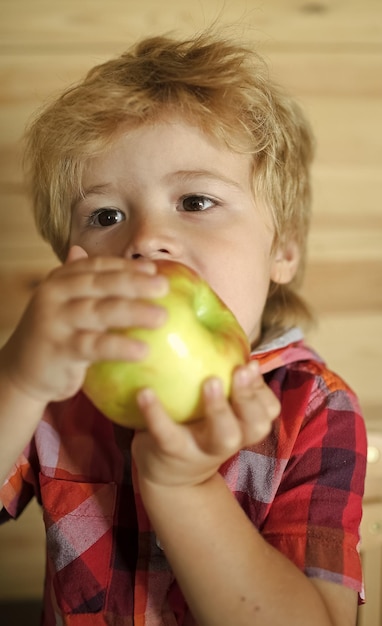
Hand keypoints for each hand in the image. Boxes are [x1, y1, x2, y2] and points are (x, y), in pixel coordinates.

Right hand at [0, 246, 167, 403]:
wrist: (21, 370)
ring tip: (161, 317)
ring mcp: (55, 321)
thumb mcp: (71, 305)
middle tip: (163, 286)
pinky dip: (119, 347)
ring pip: (99, 312)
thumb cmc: (57, 334)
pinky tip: (142, 350)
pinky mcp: (59, 350)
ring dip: (133, 312)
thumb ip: (98, 285)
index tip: (154, 269)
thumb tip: (141, 267)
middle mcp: (55, 295)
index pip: (97, 267)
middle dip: (134, 283)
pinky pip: (94, 347)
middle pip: (100, 284)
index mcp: (61, 280)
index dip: (126, 266)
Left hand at [132, 360, 279, 488]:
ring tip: (209, 382)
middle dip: (249, 397)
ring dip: (220, 408)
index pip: (266, 410)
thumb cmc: (196, 429)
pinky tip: (144, 392)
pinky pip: (167, 434)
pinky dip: (156, 414)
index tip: (251, 364)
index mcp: (242, 425)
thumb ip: (224, 381)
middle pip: (254, 424)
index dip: (262, 390)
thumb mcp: (217, 410)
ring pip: (224, 435)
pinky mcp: (172, 452)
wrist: (170, 479)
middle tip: (239, 371)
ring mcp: (202, 449)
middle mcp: (229, 439)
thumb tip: (219, 330)